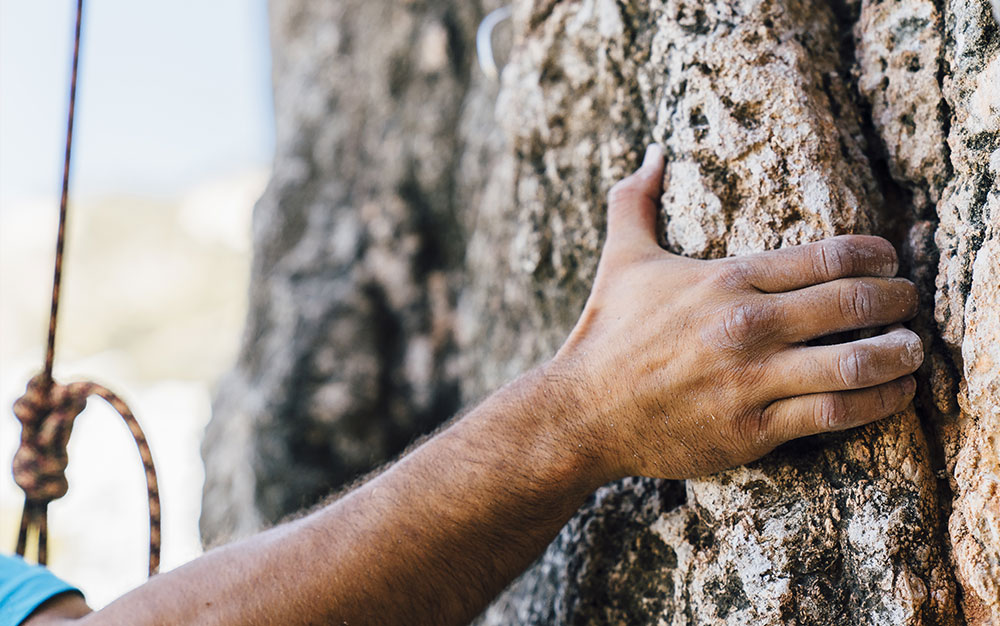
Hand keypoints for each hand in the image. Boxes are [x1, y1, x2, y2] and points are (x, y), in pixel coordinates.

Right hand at [552, 144, 921, 480]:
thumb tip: (652, 153)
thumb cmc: (607, 334)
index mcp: (725, 279)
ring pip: (856, 362)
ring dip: (900, 354)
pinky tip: (894, 394)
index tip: (889, 260)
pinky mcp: (754, 430)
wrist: (583, 413)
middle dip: (897, 299)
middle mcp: (746, 326)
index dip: (875, 254)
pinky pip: (835, 414)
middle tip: (907, 300)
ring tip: (912, 351)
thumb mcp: (621, 259)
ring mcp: (752, 380)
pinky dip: (879, 403)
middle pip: (854, 303)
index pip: (827, 256)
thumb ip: (636, 200)